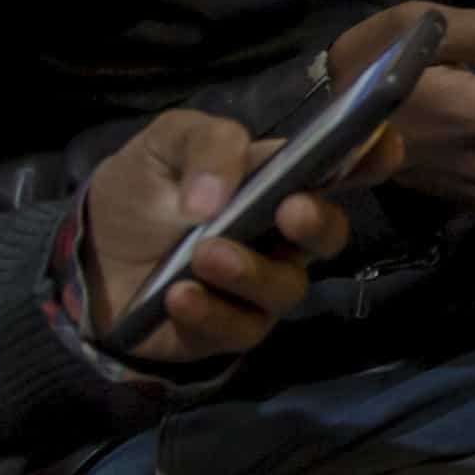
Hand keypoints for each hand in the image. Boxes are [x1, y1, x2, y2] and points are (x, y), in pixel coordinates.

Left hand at [80, 105, 364, 361]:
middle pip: (329, 234)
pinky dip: (210, 312)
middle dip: (318, 222)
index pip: (339, 166)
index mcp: (277, 179)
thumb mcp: (163, 144)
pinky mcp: (231, 330)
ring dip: (250, 271)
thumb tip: (217, 197)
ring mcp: (261, 286)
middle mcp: (282, 235)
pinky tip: (179, 295)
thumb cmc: (141, 191)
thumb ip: (205, 144)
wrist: (90, 257)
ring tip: (204, 255)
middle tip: (289, 211)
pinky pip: (240, 329)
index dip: (370, 158)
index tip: (383, 148)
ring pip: (287, 288)